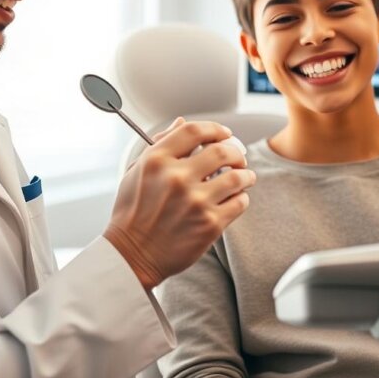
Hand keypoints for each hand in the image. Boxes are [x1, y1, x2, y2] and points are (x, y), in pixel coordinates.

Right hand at [104, 118, 255, 289]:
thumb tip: (180, 122)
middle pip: (222, 150)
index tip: (224, 134)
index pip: (194, 130)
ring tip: (245, 177)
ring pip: (238, 177)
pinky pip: (240, 202)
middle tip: (238, 157)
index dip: (215, 129)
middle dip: (236, 151)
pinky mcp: (210, 224)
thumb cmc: (133, 212)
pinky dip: (241, 198)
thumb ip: (160, 144)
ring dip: (245, 175)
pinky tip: (235, 199)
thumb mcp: (137, 171)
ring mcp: (196, 201)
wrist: (132, 255)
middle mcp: (177, 178)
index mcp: (157, 160)